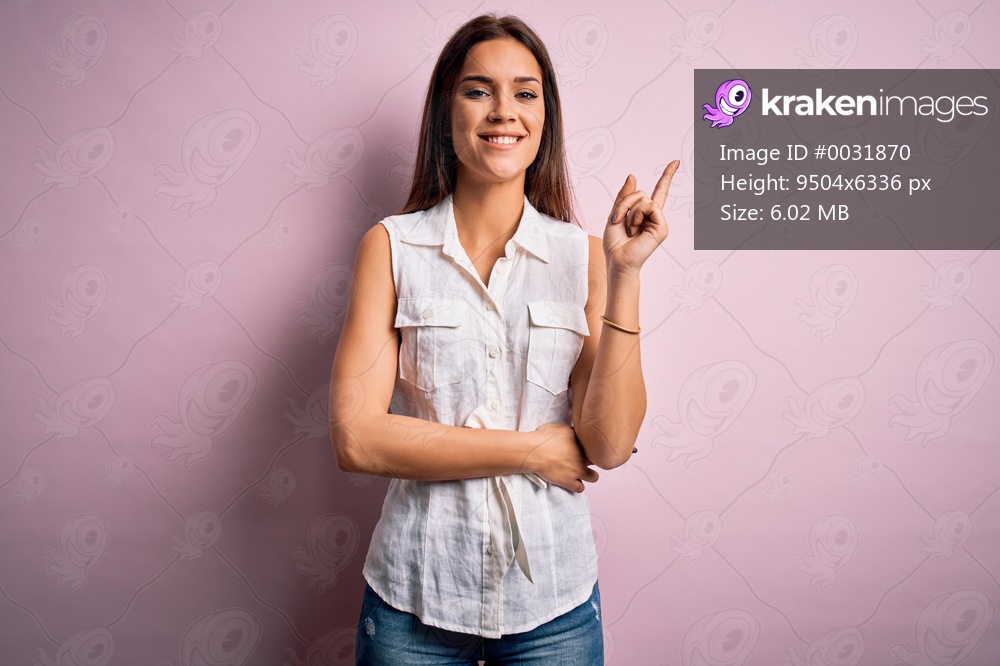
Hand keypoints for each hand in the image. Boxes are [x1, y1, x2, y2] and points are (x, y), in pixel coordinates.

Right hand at [530, 423, 598, 492]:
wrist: (535, 452)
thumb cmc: (543, 437)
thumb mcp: (561, 427)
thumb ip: (572, 431)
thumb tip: (574, 432)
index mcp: (581, 443)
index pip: (596, 447)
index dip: (592, 449)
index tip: (585, 449)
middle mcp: (583, 457)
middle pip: (598, 461)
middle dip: (593, 461)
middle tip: (584, 460)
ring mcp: (577, 470)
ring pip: (594, 477)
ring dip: (589, 475)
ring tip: (581, 473)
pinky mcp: (569, 481)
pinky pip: (580, 488)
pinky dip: (577, 486)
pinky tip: (572, 482)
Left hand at [603, 160, 678, 274]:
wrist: (617, 260)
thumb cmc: (615, 243)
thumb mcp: (616, 214)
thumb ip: (624, 196)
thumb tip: (633, 175)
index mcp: (645, 213)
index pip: (658, 191)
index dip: (667, 176)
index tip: (675, 162)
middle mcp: (654, 216)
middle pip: (641, 193)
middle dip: (624, 204)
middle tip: (619, 221)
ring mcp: (659, 221)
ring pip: (644, 199)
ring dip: (630, 212)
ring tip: (629, 229)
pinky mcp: (662, 227)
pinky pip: (650, 206)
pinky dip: (637, 215)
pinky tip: (635, 230)